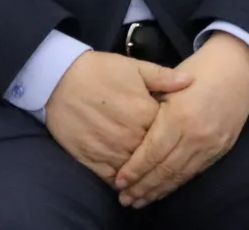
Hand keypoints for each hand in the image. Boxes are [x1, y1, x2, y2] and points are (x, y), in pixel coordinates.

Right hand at [44, 51, 191, 181]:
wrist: (58, 79)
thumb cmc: (99, 70)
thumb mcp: (134, 67)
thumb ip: (163, 77)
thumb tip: (191, 81)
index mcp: (144, 112)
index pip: (169, 131)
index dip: (173, 133)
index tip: (176, 133)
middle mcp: (130, 136)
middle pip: (154, 153)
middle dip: (161, 155)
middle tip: (166, 155)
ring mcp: (111, 150)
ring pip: (136, 169)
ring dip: (143, 172)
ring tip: (150, 171)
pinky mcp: (92, 160)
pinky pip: (113, 178)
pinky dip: (123, 181)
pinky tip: (128, 178)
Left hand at [114, 32, 248, 207]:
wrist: (238, 68)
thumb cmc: (199, 70)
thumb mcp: (169, 83)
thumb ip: (151, 108)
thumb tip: (130, 133)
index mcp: (178, 117)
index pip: (152, 153)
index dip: (134, 170)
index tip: (118, 181)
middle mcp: (195, 135)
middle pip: (165, 170)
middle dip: (143, 187)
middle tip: (125, 199)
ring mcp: (210, 145)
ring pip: (180, 176)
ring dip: (158, 191)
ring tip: (140, 200)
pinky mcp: (221, 150)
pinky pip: (195, 172)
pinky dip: (177, 183)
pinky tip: (164, 189)